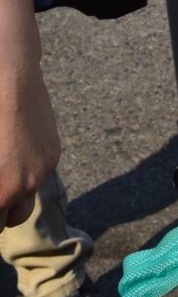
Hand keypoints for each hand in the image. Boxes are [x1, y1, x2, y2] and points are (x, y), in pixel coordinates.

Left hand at [0, 48, 60, 231]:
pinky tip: (13, 152)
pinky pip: (39, 173)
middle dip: (1, 213)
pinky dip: (25, 172)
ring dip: (14, 194)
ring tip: (2, 176)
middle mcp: (25, 185)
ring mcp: (42, 170)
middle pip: (12, 219)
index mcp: (4, 187)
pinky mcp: (52, 154)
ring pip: (27, 197)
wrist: (10, 78)